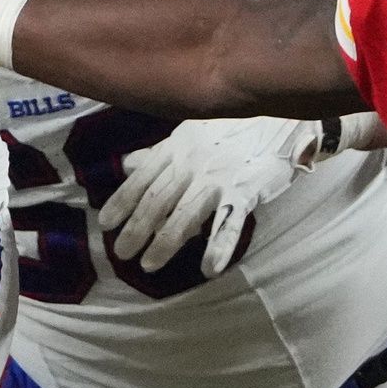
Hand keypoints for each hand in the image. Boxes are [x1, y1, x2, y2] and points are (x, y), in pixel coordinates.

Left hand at [100, 117, 327, 276]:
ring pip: (185, 215)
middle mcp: (192, 163)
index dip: (122, 201)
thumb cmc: (231, 128)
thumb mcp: (189, 133)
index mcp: (176, 148)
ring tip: (149, 264)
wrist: (281, 119)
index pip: (141, 178)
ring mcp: (218, 178)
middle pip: (157, 200)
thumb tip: (126, 164)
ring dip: (165, 242)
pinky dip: (218, 248)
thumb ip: (158, 153)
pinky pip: (229, 224)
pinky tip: (208, 268)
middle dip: (136, 228)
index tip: (105, 223)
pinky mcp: (245, 192)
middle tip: (121, 253)